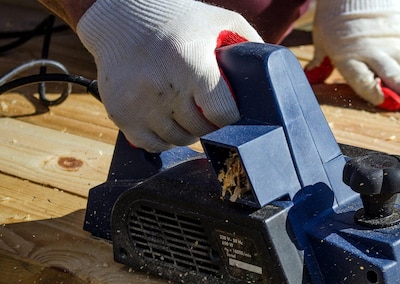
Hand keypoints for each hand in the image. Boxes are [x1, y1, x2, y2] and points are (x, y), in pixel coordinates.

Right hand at [76, 0, 261, 151]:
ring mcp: (138, 102)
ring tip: (187, 110)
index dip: (230, 116)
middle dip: (210, 123)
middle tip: (208, 109)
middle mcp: (163, 85)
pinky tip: (167, 119)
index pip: (223, 114)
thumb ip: (249, 46)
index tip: (229, 110)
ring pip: (178, 140)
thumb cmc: (179, 19)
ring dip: (188, 132)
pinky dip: (164, 138)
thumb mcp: (219, 22)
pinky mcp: (120, 113)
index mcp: (191, 63)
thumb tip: (273, 79)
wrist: (121, 17)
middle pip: (201, 130)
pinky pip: (152, 144)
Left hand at [305, 0, 399, 111]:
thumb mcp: (321, 39)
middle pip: (395, 75)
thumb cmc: (334, 17)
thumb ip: (319, 62)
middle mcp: (372, 52)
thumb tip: (309, 78)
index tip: (392, 103)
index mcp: (348, 57)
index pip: (364, 81)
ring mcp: (391, 44)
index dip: (378, 93)